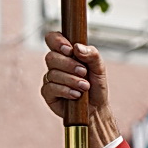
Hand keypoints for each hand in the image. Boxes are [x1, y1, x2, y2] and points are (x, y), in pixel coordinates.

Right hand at [41, 32, 118, 147]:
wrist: (96, 108)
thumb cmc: (96, 86)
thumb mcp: (99, 67)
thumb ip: (91, 54)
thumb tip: (77, 47)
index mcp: (66, 53)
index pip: (52, 39)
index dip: (57, 41)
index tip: (69, 49)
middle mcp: (56, 64)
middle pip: (51, 57)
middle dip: (69, 65)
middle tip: (83, 72)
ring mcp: (50, 78)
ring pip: (53, 73)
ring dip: (71, 80)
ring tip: (84, 86)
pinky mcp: (48, 93)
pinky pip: (51, 88)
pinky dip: (65, 90)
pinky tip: (76, 94)